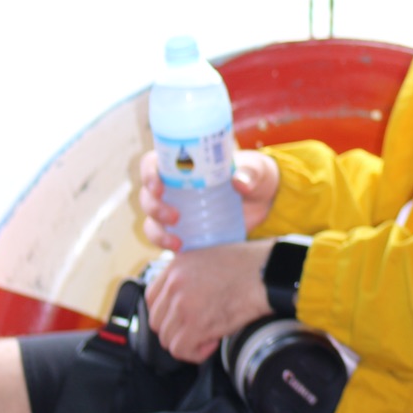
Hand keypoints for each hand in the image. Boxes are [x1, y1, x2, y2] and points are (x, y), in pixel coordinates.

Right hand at [138, 147, 279, 251]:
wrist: (264, 202)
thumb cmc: (255, 176)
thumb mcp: (256, 169)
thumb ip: (250, 173)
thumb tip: (239, 182)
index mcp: (185, 164)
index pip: (153, 164)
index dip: (148, 173)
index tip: (157, 186)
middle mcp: (175, 186)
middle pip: (148, 195)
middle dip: (153, 207)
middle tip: (175, 216)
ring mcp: (177, 209)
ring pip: (152, 220)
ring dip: (156, 231)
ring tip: (176, 241)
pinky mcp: (185, 230)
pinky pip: (164, 238)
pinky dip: (165, 244)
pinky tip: (179, 249)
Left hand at [141, 242, 271, 363]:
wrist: (267, 273)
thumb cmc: (247, 266)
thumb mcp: (208, 258)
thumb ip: (188, 277)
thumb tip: (181, 303)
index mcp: (175, 266)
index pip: (151, 299)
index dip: (166, 313)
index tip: (181, 318)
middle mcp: (174, 284)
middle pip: (157, 322)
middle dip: (176, 330)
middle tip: (198, 330)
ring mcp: (183, 304)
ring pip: (168, 339)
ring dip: (188, 342)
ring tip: (209, 335)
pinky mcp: (196, 323)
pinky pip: (181, 350)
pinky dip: (196, 353)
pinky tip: (212, 343)